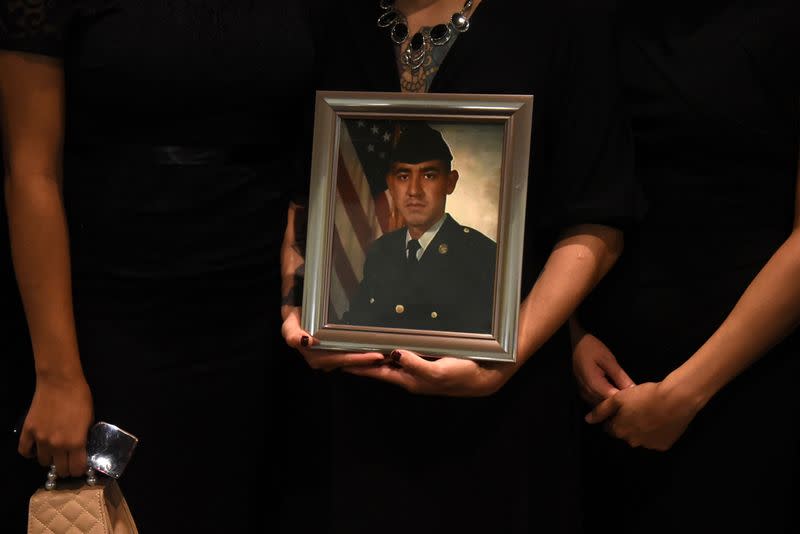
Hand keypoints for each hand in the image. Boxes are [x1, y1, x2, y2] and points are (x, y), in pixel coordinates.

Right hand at [18, 373, 93, 476]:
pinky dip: (29, 453)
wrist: (60, 382)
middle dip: (65, 468)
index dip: (79, 470)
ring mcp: (40, 439)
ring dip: (49, 459)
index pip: (77, 468)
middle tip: (67, 461)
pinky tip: (35, 449)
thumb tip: (82, 450)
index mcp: (76, 442)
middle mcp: (58, 445)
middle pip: (60, 469)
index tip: (79, 466)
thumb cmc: (80, 398)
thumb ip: (84, 437)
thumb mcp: (90, 419)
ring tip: (53, 452)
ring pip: (43, 462)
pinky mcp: (28, 431)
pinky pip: (24, 450)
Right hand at [281, 305, 383, 370]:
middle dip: (369, 361)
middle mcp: (325, 362)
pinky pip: (352, 354)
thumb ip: (293, 336)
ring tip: (388, 354)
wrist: (296, 315)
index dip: (358, 359)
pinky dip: (365, 353)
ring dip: (369, 359)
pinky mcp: (337, 352)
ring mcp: (332, 358)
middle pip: (351, 363)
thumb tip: (307, 342)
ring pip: (353, 361)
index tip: (375, 356)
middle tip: (388, 355)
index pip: (341, 360)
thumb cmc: (293, 321)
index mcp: (316, 359)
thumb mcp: (288, 327)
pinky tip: (378, 350)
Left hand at [343, 349, 514, 396]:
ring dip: (372, 353)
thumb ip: (417, 364)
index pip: (376, 371)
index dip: (358, 365)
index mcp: (408, 380)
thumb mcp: (439, 371)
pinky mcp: (426, 360)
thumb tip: (395, 354)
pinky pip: (401, 353)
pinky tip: (385, 340)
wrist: (486, 376)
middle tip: (340, 349)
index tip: (338, 358)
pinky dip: (389, 348)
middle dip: (359, 360)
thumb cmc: (463, 375)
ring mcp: (417, 368)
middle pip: (378, 366)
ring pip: (388, 360)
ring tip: (355, 344)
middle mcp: (409, 375)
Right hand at [572, 331, 633, 404]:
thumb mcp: (608, 359)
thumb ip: (620, 377)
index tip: (637, 398)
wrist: (575, 343)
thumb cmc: (592, 348)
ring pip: (601, 405)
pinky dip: (605, 401)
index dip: (625, 401)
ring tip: (626, 399)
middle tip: (634, 399)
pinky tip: (614, 396)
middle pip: (606, 405)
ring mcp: (583, 393)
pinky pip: (596, 401)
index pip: (612, 400)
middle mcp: (586, 392)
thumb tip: (634, 390)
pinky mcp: (583, 392)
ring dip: (612, 403)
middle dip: (620, 403)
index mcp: (593, 383)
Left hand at [584, 379, 703, 450]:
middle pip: (625, 433)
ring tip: (649, 413)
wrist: (676, 399)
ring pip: (640, 437)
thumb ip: (601, 410)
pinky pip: (655, 440)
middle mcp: (632, 442)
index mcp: (619, 431)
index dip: (614, 417)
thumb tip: (587, 420)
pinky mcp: (664, 446)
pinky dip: (655, 432)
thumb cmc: (644, 396)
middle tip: (636, 409)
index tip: (622, 409)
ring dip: (641, 429)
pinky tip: (660, 420)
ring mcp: (649, 446)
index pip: (610, 428)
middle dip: (627, 424)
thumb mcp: (618, 398)